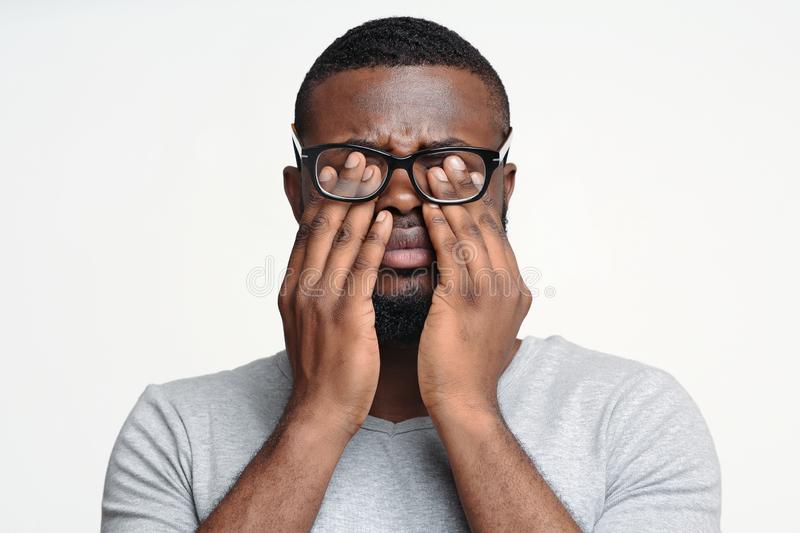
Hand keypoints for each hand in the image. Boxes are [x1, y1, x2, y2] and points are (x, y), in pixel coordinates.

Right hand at [278, 151, 391, 435]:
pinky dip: (372, 240)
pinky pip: (360, 269)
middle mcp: (301, 286)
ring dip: (360, 204)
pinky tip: (384, 219)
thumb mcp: (311, 322)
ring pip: (341, 241)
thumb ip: (318, 289)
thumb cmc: (323, 369)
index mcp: (293, 285)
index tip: (339, 169)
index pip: (307, 230)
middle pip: (321, 225)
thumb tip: (332, 265)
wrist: (320, 410)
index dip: (324, 196)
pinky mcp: (344, 315)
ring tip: (376, 175)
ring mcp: (320, 299)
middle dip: (340, 189)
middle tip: (359, 157)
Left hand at [418, 155, 531, 416]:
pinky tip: (427, 207)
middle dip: (465, 191)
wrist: (464, 401)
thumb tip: (462, 268)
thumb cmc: (463, 364)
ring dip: (450, 199)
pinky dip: (440, 227)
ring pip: (470, 233)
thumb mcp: (482, 322)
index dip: (476, 202)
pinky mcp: (467, 300)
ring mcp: (491, 292)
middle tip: (448, 161)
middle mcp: (509, 285)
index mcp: (515, 289)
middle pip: (486, 225)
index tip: (461, 177)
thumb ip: (478, 290)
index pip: (495, 234)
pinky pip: (453, 253)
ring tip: (434, 172)